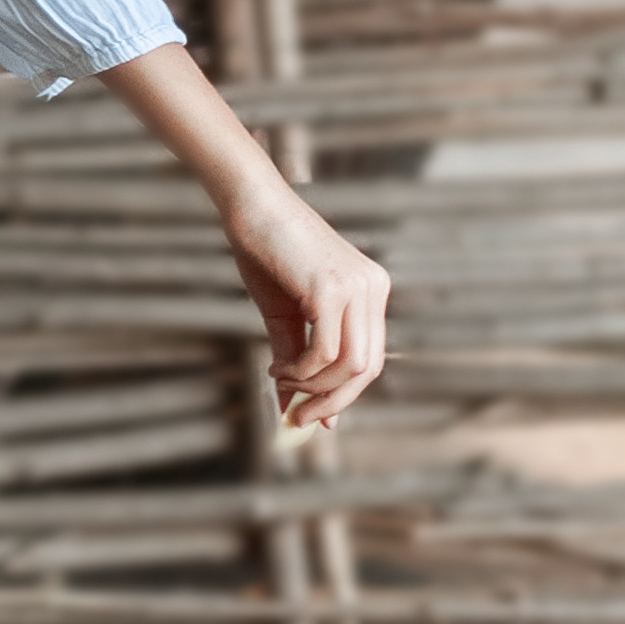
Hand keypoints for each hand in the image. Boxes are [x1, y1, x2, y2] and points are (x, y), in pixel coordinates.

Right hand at [215, 179, 389, 432]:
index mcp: (371, 291)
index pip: (371, 358)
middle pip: (367, 369)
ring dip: (312, 387)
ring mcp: (357, 288)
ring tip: (280, 380)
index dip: (342, 394)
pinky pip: (325, 350)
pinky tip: (277, 368)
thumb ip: (294, 357)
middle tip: (296, 417)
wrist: (250, 206)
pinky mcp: (331, 288)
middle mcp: (374, 289)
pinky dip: (300, 371)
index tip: (311, 415)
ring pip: (350, 366)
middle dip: (331, 401)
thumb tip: (292, 408)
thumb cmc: (265, 253)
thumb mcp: (284, 314)